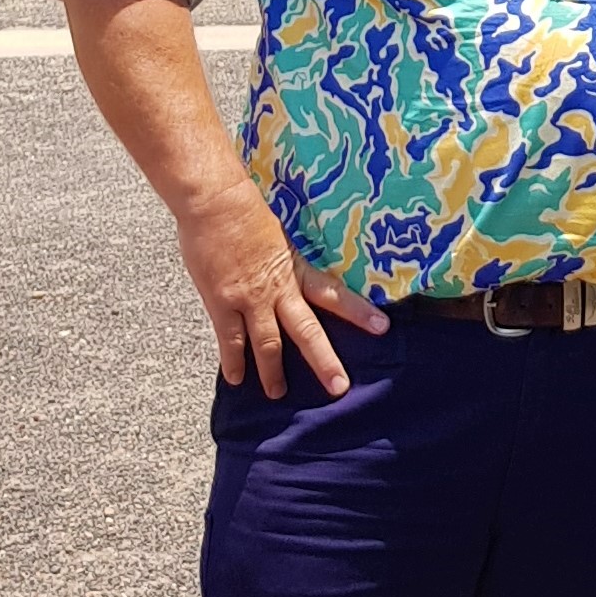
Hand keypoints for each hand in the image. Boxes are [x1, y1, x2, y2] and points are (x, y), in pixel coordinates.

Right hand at [175, 176, 389, 397]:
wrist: (213, 202)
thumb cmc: (245, 211)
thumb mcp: (279, 236)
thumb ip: (286, 261)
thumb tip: (292, 273)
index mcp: (294, 269)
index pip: (334, 294)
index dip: (358, 312)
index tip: (382, 327)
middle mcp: (277, 290)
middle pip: (306, 331)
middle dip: (323, 361)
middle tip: (338, 386)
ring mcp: (248, 299)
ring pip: (266, 343)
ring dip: (273, 372)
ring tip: (277, 394)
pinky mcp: (221, 303)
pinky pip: (229, 339)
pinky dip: (233, 362)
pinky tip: (236, 379)